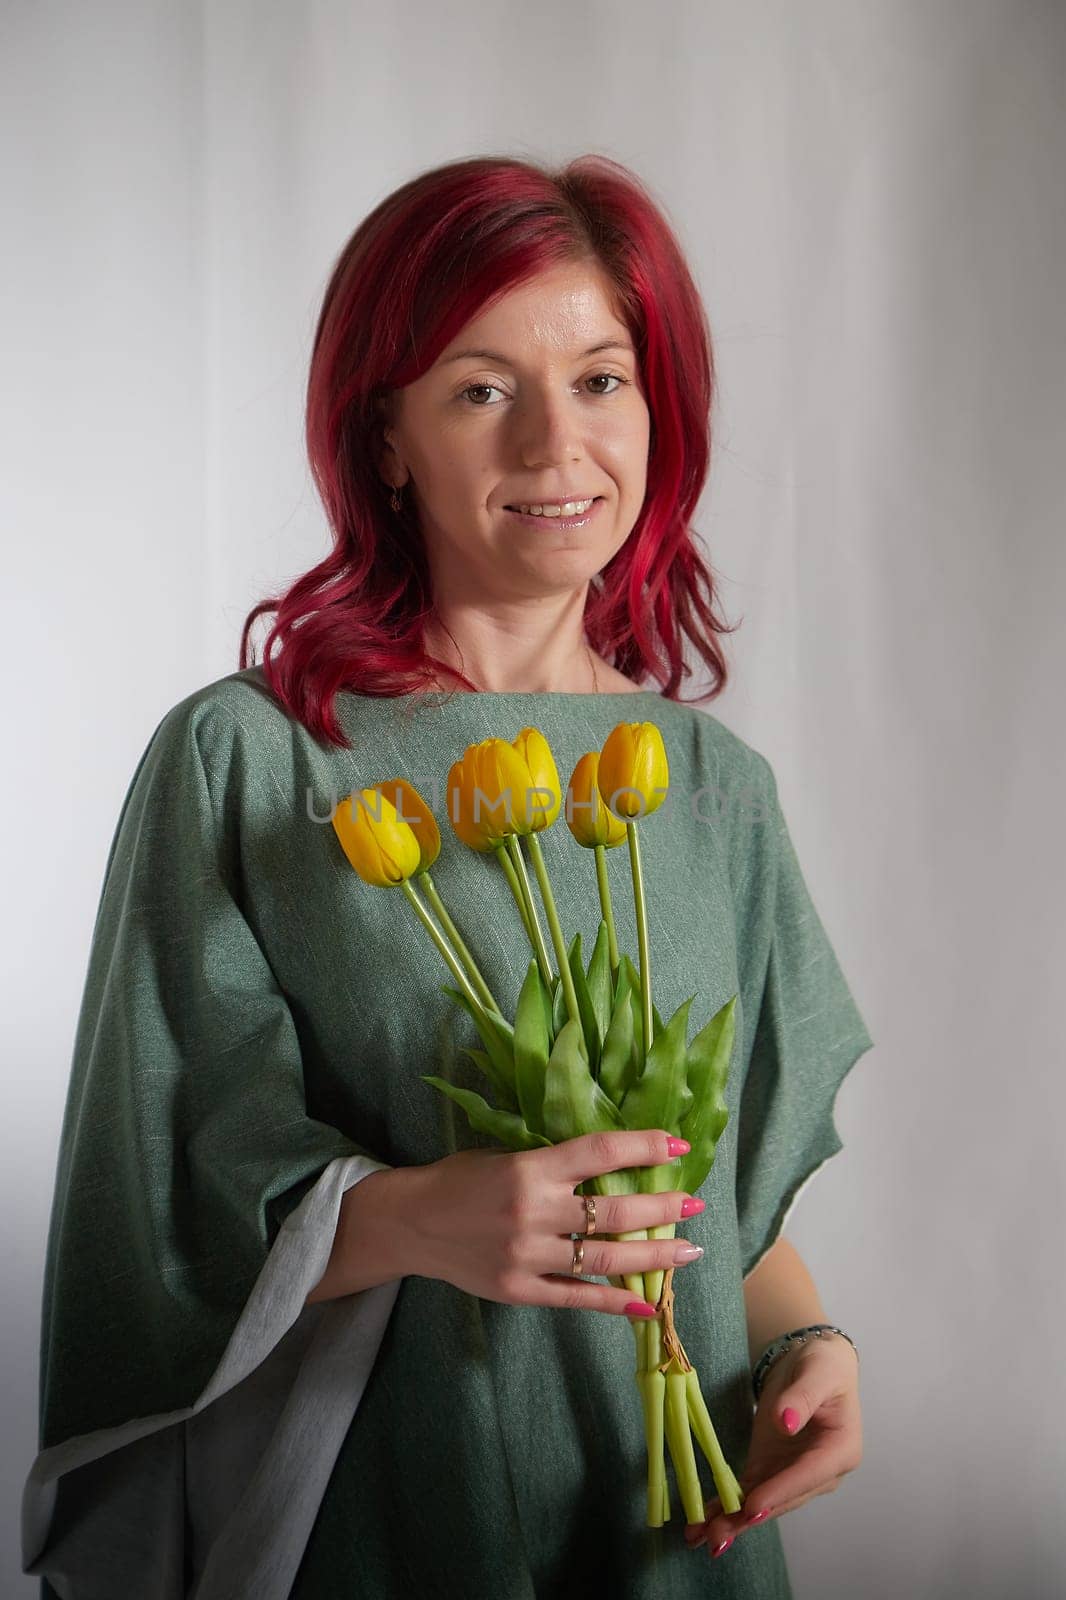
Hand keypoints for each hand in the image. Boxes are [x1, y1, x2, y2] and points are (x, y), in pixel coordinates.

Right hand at [398, 1129, 706, 1316]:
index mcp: (530, 1168)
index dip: (643, 1148)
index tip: (677, 1147)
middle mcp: (533, 1212)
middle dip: (663, 1208)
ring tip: (688, 1252)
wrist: (410, 1222)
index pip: (600, 1153)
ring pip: (605, 1260)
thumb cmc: (461, 1179)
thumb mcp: (506, 1155)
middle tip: (695, 1203)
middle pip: (615, 1212)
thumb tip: (614, 1168)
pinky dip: (614, 1304)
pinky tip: (646, 1305)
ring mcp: (527, 1256)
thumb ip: (553, 1164)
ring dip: (653, 1258)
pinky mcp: (519, 1291)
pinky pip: (576, 1299)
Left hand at [684, 1333, 861, 1557]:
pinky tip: (702, 1524)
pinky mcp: (770, 1468)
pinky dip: (725, 1507)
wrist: (812, 1361)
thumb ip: (803, 1397)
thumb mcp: (818, 1372)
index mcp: (840, 1450)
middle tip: (718, 1538)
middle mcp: (819, 1472)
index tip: (753, 1506)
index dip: (780, 1491)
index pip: (808, 1474)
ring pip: (762, 1502)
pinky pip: (747, 1491)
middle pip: (783, 1498)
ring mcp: (791, 1473)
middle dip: (749, 1518)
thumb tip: (787, 1422)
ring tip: (700, 1538)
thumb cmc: (824, 1366)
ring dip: (732, 1521)